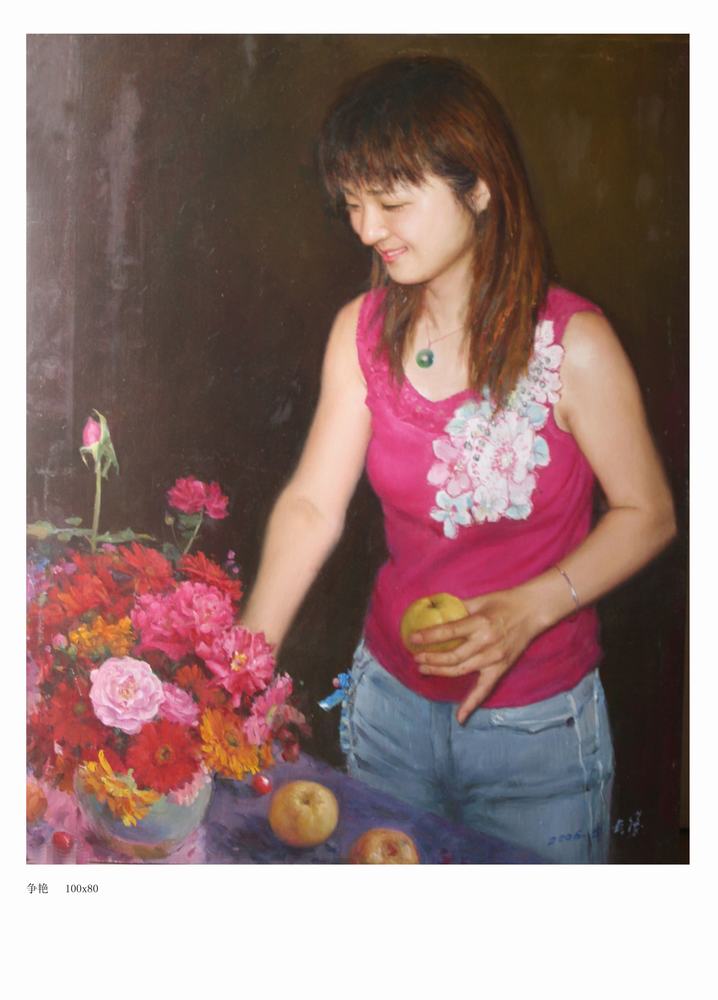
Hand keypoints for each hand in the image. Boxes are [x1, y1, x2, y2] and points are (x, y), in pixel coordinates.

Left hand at [410, 588, 539, 723]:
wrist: (532, 610)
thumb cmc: (504, 602)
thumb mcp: (479, 600)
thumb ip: (457, 608)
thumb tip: (434, 611)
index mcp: (479, 623)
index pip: (449, 632)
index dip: (429, 637)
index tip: (413, 639)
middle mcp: (486, 643)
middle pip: (452, 656)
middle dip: (431, 659)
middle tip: (416, 657)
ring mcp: (493, 659)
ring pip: (461, 671)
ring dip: (440, 671)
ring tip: (424, 669)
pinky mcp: (500, 669)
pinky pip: (484, 690)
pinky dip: (471, 704)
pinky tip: (459, 718)